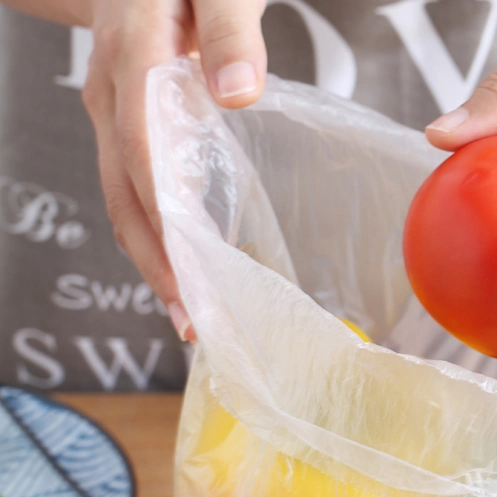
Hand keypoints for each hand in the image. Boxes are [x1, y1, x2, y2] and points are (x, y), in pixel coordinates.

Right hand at [81, 0, 267, 340]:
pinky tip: (181, 266)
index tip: (190, 272)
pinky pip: (133, 188)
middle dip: (155, 262)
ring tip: (187, 312)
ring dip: (152, 260)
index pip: (143, 152)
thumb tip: (237, 93)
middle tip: (190, 320)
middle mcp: (112, 93)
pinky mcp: (127, 124)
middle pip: (123, 192)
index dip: (164, 217)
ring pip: (123, 198)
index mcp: (134, 56)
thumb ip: (230, 28)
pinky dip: (155, 234)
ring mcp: (114, 111)